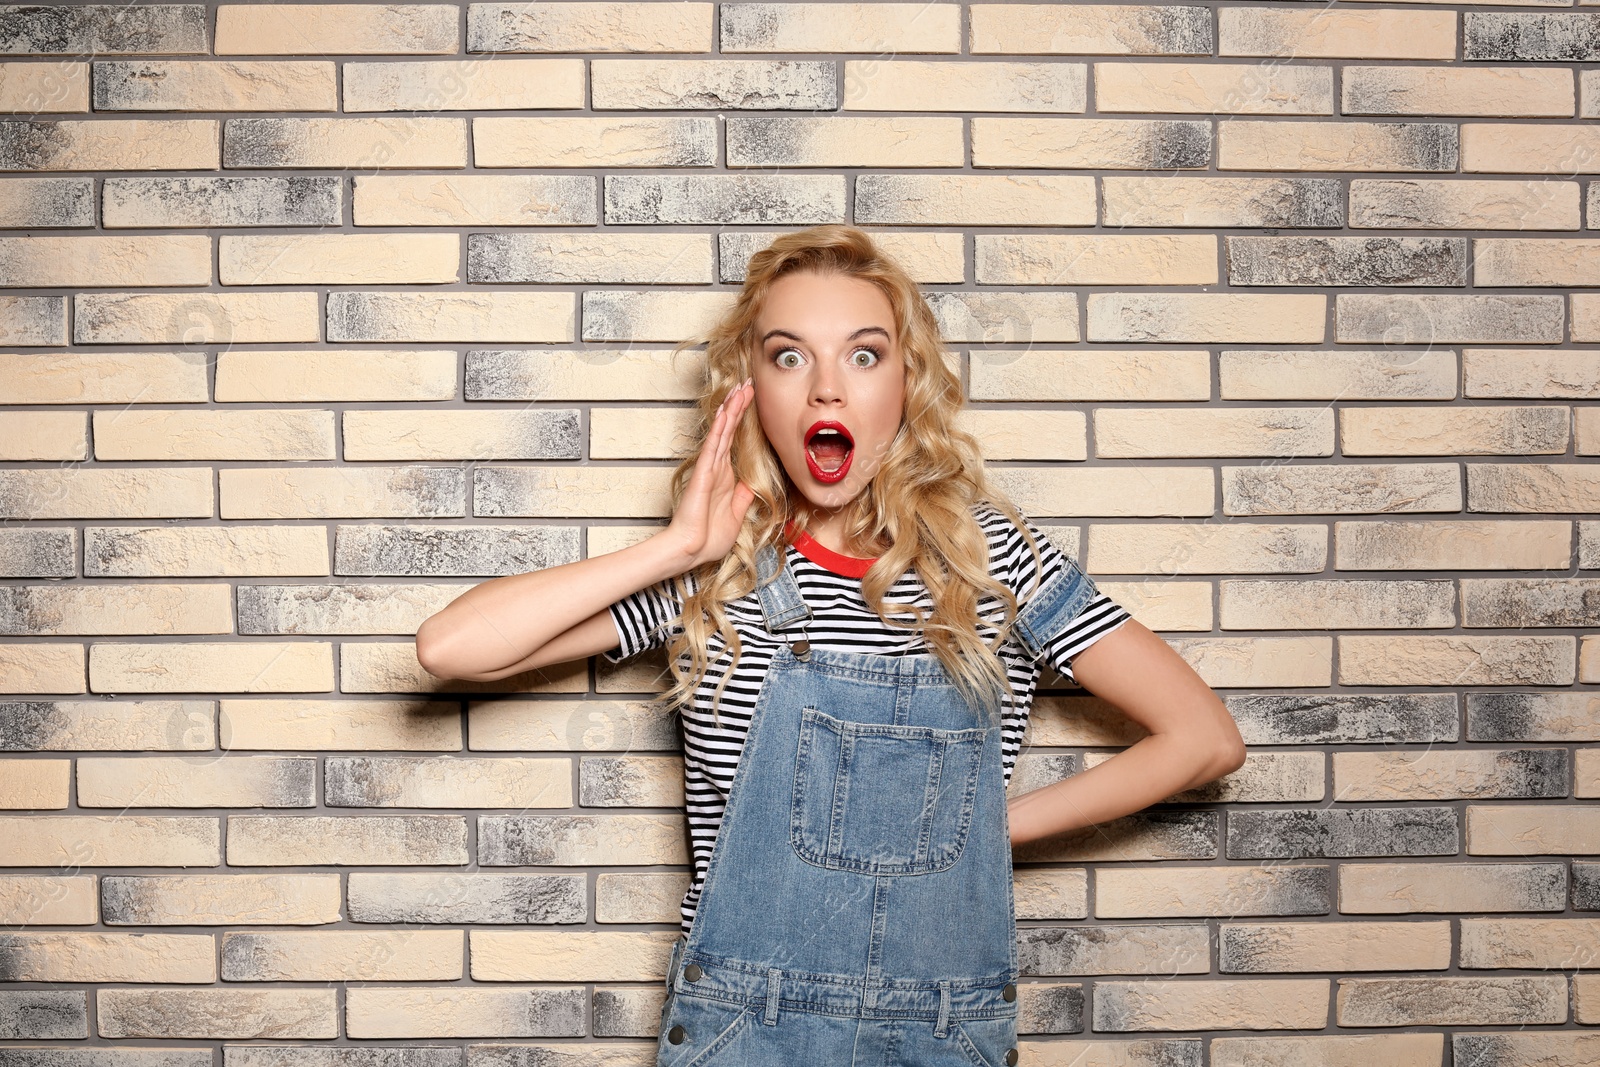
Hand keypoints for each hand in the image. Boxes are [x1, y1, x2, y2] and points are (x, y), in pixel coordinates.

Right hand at [664, 378, 757, 568]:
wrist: (692, 550)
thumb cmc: (709, 538)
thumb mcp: (737, 515)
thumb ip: (744, 498)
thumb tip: (752, 485)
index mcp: (725, 476)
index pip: (736, 441)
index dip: (743, 420)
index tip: (751, 400)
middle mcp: (717, 468)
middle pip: (729, 430)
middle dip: (738, 406)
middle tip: (747, 383)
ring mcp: (709, 469)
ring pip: (722, 433)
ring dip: (731, 410)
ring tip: (739, 388)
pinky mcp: (703, 474)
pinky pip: (713, 447)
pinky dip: (719, 429)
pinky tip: (724, 412)